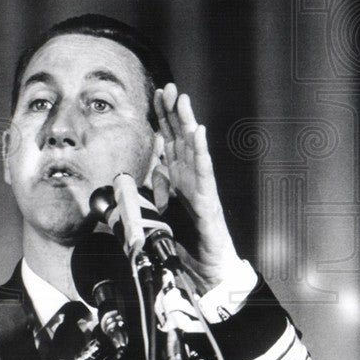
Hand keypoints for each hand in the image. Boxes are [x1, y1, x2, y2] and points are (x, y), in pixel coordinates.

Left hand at [153, 83, 240, 284]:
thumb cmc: (188, 244)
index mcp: (179, 180)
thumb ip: (156, 191)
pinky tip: (199, 135)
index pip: (170, 142)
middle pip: (181, 139)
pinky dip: (201, 152)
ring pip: (194, 149)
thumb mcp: (161, 215)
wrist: (206, 273)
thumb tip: (151, 170)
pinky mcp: (209, 203)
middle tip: (169, 87)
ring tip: (184, 101)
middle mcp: (191, 179)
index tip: (156, 95)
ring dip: (188, 123)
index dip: (163, 118)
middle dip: (174, 112)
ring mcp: (202, 188)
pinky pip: (204, 173)